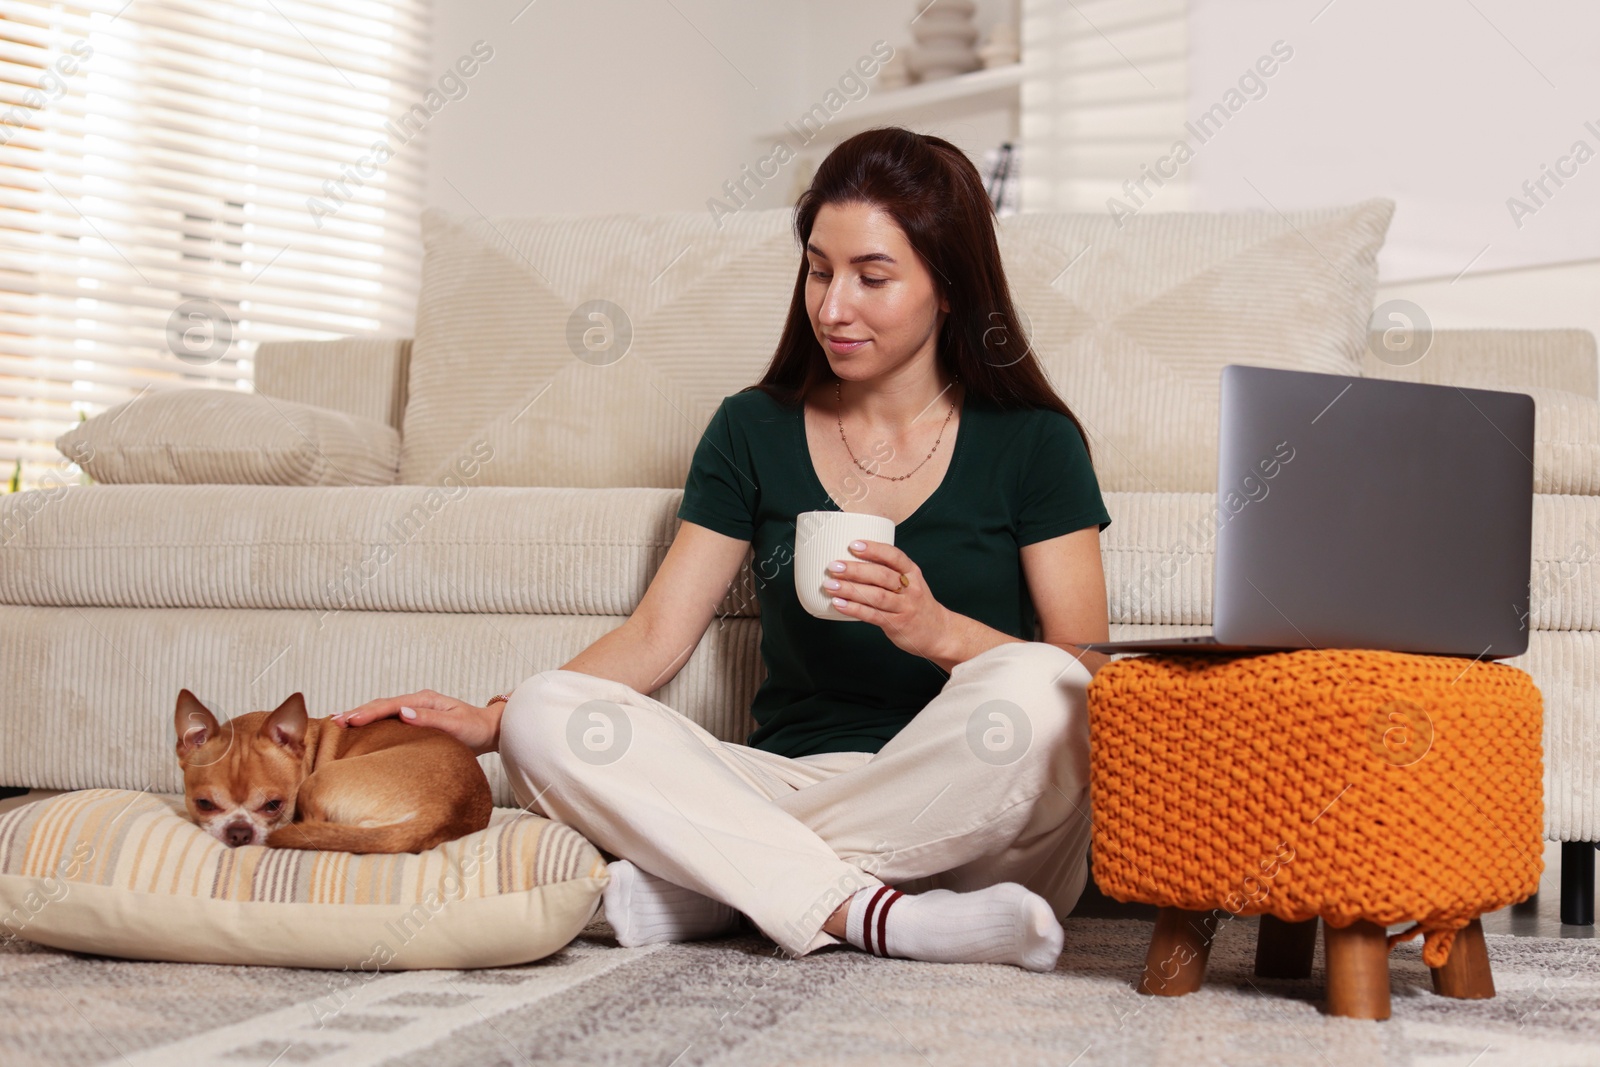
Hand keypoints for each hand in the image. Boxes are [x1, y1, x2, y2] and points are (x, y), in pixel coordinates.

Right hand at [332, 689, 501, 757]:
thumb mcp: (455, 725)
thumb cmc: (474, 729)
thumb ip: (430, 719)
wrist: (489, 730)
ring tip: (338, 723)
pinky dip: (372, 722)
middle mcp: (417, 702)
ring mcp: (415, 710)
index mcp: (424, 700)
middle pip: (381, 705)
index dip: (369, 713)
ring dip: (361, 716)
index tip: (350, 720)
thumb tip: (403, 713)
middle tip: (334, 722)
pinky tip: (359, 728)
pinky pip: (388, 719)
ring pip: (382, 711)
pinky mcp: (414, 720)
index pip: (390, 705)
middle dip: (357, 712)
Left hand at [823, 539, 952, 660]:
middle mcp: (910, 588)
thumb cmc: (916, 603)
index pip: (894, 556)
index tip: (854, 545)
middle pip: (882, 576)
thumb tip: (851, 562)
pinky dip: (854, 609)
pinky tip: (839, 604)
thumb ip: (888, 573)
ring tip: (830, 585)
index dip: (874, 549)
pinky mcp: (897, 624)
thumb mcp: (910, 582)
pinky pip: (873, 615)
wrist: (939, 632)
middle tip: (834, 566)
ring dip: (851, 590)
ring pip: (876, 596)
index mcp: (912, 572)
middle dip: (856, 570)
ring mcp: (904, 607)